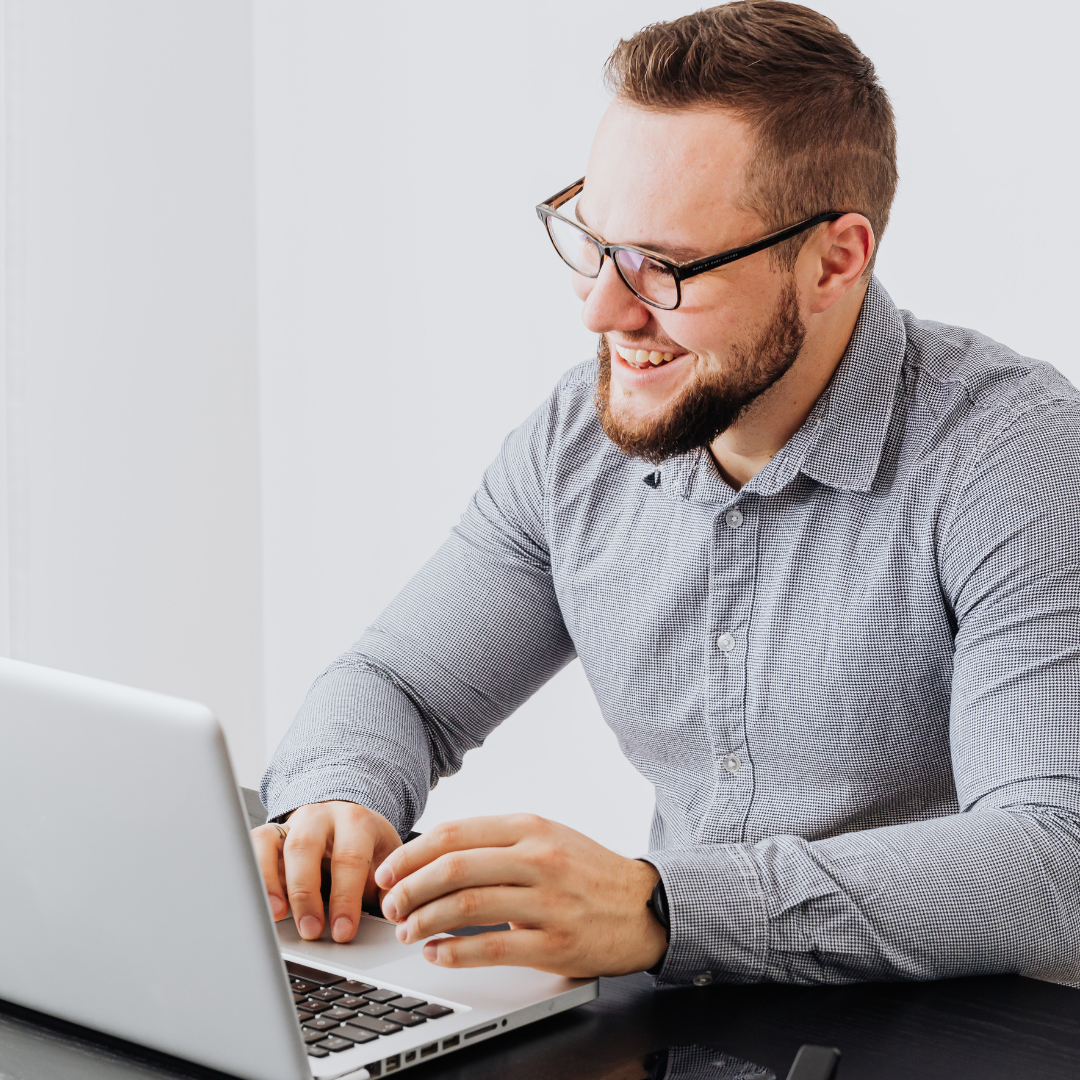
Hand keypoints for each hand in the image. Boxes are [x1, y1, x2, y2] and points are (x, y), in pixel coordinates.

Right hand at [251, 800, 401, 942]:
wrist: (350, 820)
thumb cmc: (368, 847)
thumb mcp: (387, 862)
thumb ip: (389, 889)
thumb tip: (396, 919)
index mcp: (356, 822)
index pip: (350, 857)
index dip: (346, 897)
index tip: (343, 931)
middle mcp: (320, 817)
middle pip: (305, 848)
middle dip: (306, 893)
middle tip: (311, 931)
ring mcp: (291, 824)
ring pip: (270, 843)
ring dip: (270, 882)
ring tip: (276, 916)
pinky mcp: (270, 835)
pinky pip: (252, 847)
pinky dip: (252, 874)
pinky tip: (255, 902)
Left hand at [373, 814, 667, 976]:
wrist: (645, 906)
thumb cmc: (587, 871)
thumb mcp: (547, 836)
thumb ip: (497, 840)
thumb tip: (434, 854)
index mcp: (530, 826)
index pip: (454, 833)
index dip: (411, 854)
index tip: (389, 872)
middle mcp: (537, 857)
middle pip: (453, 868)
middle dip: (409, 889)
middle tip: (390, 906)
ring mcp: (547, 900)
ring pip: (467, 906)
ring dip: (425, 921)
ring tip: (408, 932)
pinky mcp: (555, 942)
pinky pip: (493, 948)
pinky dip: (455, 952)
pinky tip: (437, 954)